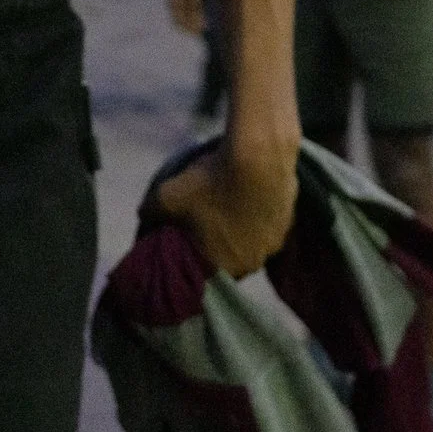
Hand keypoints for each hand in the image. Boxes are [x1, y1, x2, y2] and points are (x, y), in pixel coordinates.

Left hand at [155, 125, 299, 277]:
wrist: (258, 155)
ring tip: (230, 203)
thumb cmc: (210, 183)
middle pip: (232, 260)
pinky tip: (250, 192)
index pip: (207, 276)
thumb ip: (150, 211)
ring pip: (254, 242)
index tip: (189, 242)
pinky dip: (259, 213)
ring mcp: (276, 241)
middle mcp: (254, 261)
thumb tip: (142, 216)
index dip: (196, 259)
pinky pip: (270, 223)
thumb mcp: (167, 195)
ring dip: (243, 230)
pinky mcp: (290, 218)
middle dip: (220, 245)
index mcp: (224, 265)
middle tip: (208, 221)